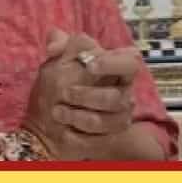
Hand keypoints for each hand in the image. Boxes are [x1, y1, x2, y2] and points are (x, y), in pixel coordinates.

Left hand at [24, 30, 138, 158]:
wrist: (50, 120)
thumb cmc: (60, 84)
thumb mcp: (57, 61)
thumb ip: (59, 45)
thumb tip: (54, 42)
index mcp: (118, 70)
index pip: (131, 61)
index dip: (113, 63)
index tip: (90, 66)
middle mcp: (124, 94)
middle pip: (117, 97)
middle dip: (88, 96)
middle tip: (65, 93)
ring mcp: (119, 118)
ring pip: (106, 121)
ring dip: (77, 116)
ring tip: (57, 112)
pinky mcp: (110, 139)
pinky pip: (98, 140)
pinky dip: (77, 135)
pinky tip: (64, 130)